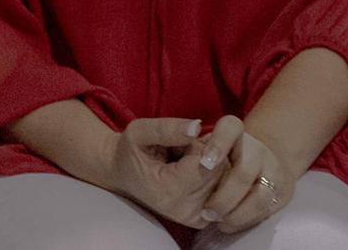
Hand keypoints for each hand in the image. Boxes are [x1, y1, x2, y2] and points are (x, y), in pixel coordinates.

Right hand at [104, 116, 227, 224]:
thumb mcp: (139, 132)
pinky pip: (223, 190)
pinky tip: (192, 176)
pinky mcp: (204, 220)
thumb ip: (167, 129)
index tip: (178, 144)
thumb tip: (197, 127)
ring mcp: (196, 219)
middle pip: (219, 171)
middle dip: (204, 154)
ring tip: (183, 165)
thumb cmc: (130, 152)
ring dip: (209, 166)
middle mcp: (186, 211)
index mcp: (169, 191)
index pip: (207, 163)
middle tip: (178, 154)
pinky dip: (211, 178)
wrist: (123, 176)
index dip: (197, 145)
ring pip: (224, 180)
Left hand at [195, 121, 293, 233]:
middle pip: (243, 172)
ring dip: (235, 214)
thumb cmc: (222, 154)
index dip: (218, 143)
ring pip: (259, 196)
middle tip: (206, 212)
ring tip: (216, 220)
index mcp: (236, 132)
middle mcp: (258, 149)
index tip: (205, 163)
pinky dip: (244, 221)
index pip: (231, 127)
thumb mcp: (207, 145)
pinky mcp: (283, 192)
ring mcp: (274, 170)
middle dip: (223, 197)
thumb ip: (195, 150)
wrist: (264, 159)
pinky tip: (227, 224)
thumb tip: (181, 163)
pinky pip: (265, 211)